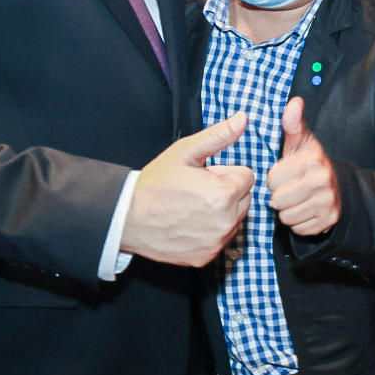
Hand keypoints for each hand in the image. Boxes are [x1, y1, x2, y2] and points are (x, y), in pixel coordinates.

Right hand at [122, 114, 255, 265]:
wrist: (128, 218)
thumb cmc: (155, 184)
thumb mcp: (185, 152)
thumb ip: (219, 135)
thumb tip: (243, 118)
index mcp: (225, 194)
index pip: (247, 176)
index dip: (225, 173)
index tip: (204, 176)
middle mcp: (226, 222)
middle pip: (244, 199)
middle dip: (227, 192)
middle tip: (197, 190)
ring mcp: (216, 242)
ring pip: (235, 219)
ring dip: (221, 212)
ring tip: (192, 206)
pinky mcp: (206, 256)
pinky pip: (221, 239)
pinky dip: (210, 231)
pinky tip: (189, 224)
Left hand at [269, 97, 340, 236]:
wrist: (336, 186)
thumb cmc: (308, 162)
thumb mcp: (300, 142)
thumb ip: (293, 124)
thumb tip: (294, 102)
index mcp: (313, 160)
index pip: (273, 179)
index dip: (274, 178)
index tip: (283, 174)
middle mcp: (323, 181)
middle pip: (278, 199)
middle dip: (279, 195)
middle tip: (288, 188)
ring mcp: (328, 202)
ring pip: (287, 216)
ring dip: (287, 210)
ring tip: (295, 199)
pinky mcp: (329, 220)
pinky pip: (298, 228)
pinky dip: (297, 222)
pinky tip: (304, 209)